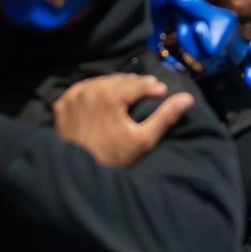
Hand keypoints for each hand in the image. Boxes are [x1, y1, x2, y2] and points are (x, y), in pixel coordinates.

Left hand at [53, 73, 193, 166]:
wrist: (77, 171)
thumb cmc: (114, 157)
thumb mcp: (143, 140)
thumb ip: (165, 117)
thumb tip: (188, 98)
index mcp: (110, 95)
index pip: (137, 83)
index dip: (152, 86)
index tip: (162, 90)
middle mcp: (90, 89)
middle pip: (118, 79)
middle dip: (135, 84)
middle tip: (148, 88)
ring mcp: (73, 96)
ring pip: (100, 82)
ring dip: (116, 85)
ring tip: (128, 92)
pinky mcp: (62, 104)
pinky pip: (83, 90)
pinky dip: (95, 91)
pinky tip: (104, 98)